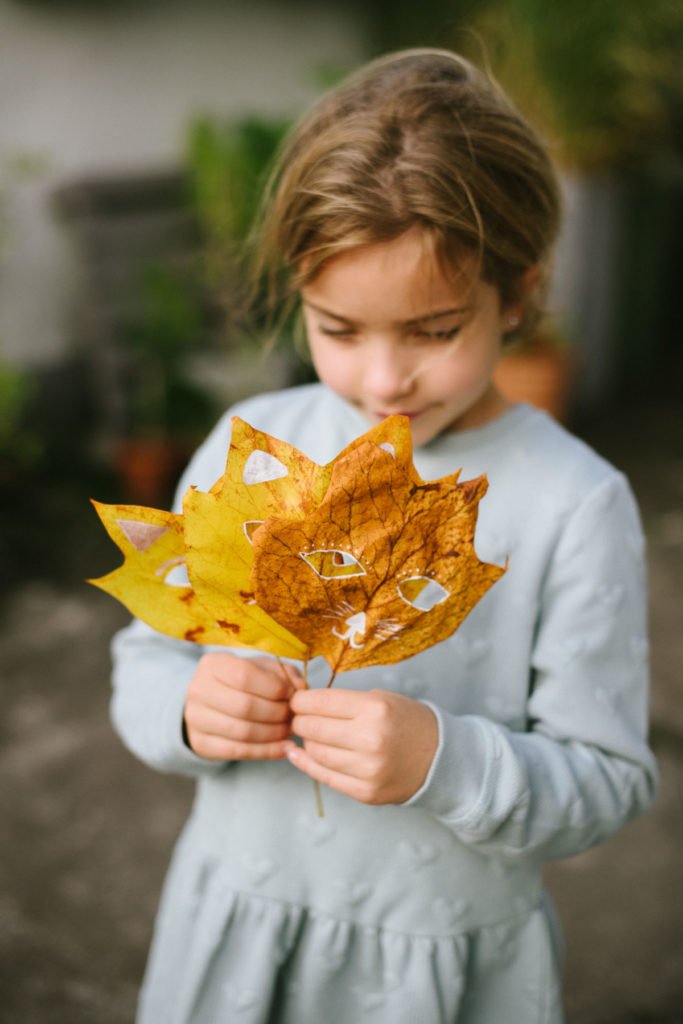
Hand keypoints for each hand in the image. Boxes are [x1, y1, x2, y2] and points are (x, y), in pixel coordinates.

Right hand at [184, 653, 302, 760]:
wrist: (209, 705)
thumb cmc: (241, 682)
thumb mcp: (261, 669)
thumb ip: (283, 674)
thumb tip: (301, 689)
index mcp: (213, 664)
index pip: (244, 676)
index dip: (274, 688)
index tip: (291, 694)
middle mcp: (199, 689)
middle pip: (245, 706)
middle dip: (277, 713)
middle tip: (293, 716)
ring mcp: (196, 718)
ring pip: (243, 732)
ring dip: (274, 734)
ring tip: (290, 730)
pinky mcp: (200, 743)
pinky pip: (239, 751)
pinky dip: (267, 752)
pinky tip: (284, 748)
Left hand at [285, 688, 437, 804]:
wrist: (439, 757)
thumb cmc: (405, 722)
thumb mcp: (380, 699)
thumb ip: (343, 703)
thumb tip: (303, 705)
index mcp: (375, 709)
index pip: (320, 702)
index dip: (300, 700)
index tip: (297, 700)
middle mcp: (370, 740)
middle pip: (312, 728)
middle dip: (299, 720)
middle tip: (298, 717)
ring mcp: (368, 770)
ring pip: (315, 753)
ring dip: (305, 742)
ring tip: (310, 735)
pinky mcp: (365, 792)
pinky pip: (325, 776)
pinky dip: (307, 764)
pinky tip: (299, 754)